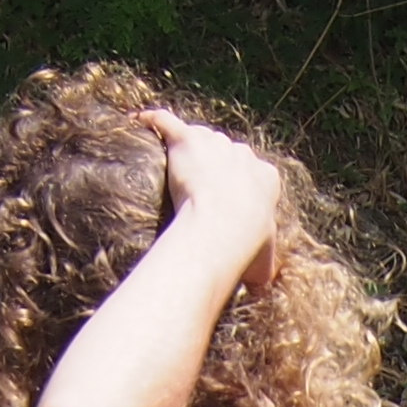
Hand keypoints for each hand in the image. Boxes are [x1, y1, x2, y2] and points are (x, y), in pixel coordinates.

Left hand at [146, 114, 283, 286]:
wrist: (222, 227)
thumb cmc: (245, 246)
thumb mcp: (264, 262)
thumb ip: (263, 266)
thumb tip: (261, 285)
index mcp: (266, 176)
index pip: (253, 170)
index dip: (238, 183)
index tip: (227, 198)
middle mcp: (242, 153)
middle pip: (226, 150)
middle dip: (214, 164)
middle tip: (197, 186)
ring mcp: (214, 143)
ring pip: (201, 136)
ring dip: (188, 148)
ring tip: (173, 163)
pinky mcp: (187, 139)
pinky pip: (166, 122)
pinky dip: (153, 121)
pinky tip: (140, 122)